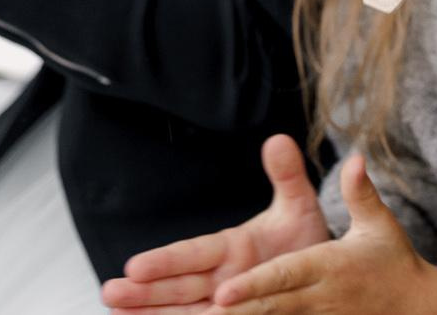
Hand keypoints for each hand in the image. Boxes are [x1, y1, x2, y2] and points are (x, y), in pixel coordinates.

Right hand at [104, 136, 332, 312]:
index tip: (136, 266)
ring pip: (181, 310)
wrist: (325, 274)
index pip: (194, 254)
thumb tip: (278, 139)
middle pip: (178, 286)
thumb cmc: (306, 239)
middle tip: (110, 293)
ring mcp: (223, 302)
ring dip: (149, 312)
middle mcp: (221, 277)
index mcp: (231, 248)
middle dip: (145, 292)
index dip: (167, 262)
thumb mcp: (299, 206)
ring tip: (114, 312)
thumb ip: (286, 177)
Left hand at [208, 154, 436, 313]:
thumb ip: (361, 192)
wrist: (414, 304)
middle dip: (237, 310)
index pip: (285, 275)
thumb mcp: (379, 223)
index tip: (224, 292)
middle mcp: (319, 295)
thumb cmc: (392, 259)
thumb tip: (355, 158)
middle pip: (271, 305)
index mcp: (330, 265)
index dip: (254, 284)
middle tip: (206, 310)